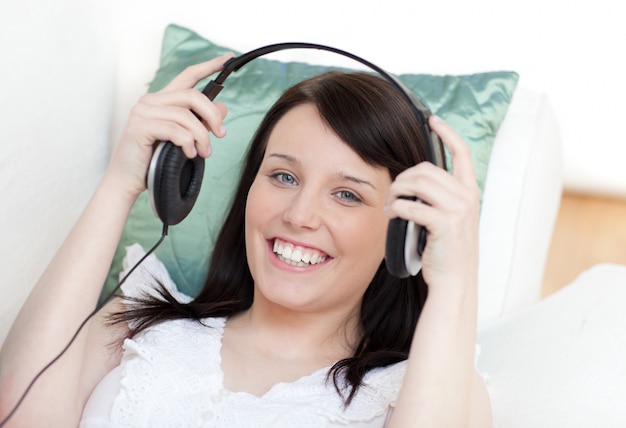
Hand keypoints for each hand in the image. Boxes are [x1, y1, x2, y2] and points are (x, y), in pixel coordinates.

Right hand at [106, 53, 233, 196]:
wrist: (128, 181)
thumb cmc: (154, 161)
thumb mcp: (184, 139)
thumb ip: (201, 122)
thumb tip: (223, 106)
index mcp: (162, 100)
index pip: (188, 76)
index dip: (209, 66)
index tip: (228, 59)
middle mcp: (150, 101)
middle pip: (192, 96)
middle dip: (212, 115)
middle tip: (221, 134)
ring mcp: (142, 112)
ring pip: (186, 115)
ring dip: (201, 136)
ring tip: (205, 153)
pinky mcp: (139, 127)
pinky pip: (174, 130)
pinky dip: (187, 143)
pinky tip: (190, 153)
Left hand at [385, 116, 479, 290]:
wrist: (455, 282)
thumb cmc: (446, 252)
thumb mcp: (450, 219)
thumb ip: (438, 198)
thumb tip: (411, 182)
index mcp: (470, 192)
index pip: (462, 153)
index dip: (447, 133)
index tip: (433, 120)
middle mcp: (468, 196)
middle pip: (426, 169)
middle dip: (402, 178)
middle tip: (393, 195)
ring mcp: (459, 209)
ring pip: (417, 183)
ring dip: (397, 192)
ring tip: (390, 205)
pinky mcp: (445, 223)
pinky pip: (411, 206)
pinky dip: (397, 209)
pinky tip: (392, 215)